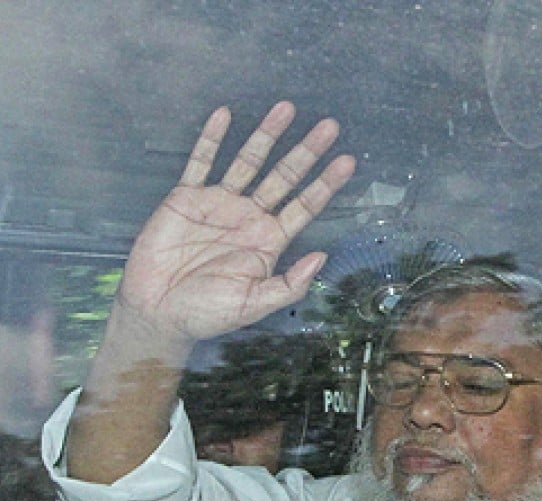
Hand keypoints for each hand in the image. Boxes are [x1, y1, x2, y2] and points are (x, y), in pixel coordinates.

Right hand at [117, 101, 355, 345]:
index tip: (347, 161)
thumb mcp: (254, 305)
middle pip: (284, 176)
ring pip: (248, 161)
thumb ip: (289, 285)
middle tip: (329, 126)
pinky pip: (201, 162)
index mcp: (269, 240)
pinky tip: (225, 114)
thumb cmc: (207, 313)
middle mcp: (249, 217)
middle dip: (306, 152)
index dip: (325, 183)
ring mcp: (219, 204)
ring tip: (286, 109)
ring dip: (266, 135)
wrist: (157, 312)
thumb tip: (322, 257)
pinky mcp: (186, 198)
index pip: (304, 205)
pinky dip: (211, 139)